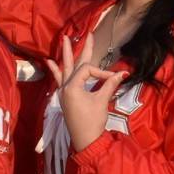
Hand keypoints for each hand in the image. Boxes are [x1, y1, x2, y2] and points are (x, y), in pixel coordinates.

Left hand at [47, 34, 123, 151]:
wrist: (85, 139)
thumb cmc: (93, 120)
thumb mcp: (102, 101)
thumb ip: (110, 84)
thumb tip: (124, 72)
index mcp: (73, 86)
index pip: (89, 70)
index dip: (102, 72)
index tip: (113, 78)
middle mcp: (66, 86)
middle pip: (75, 63)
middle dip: (82, 48)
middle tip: (86, 34)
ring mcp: (64, 91)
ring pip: (65, 68)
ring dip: (66, 54)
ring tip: (64, 40)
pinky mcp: (66, 96)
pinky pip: (59, 80)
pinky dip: (55, 71)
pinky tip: (49, 62)